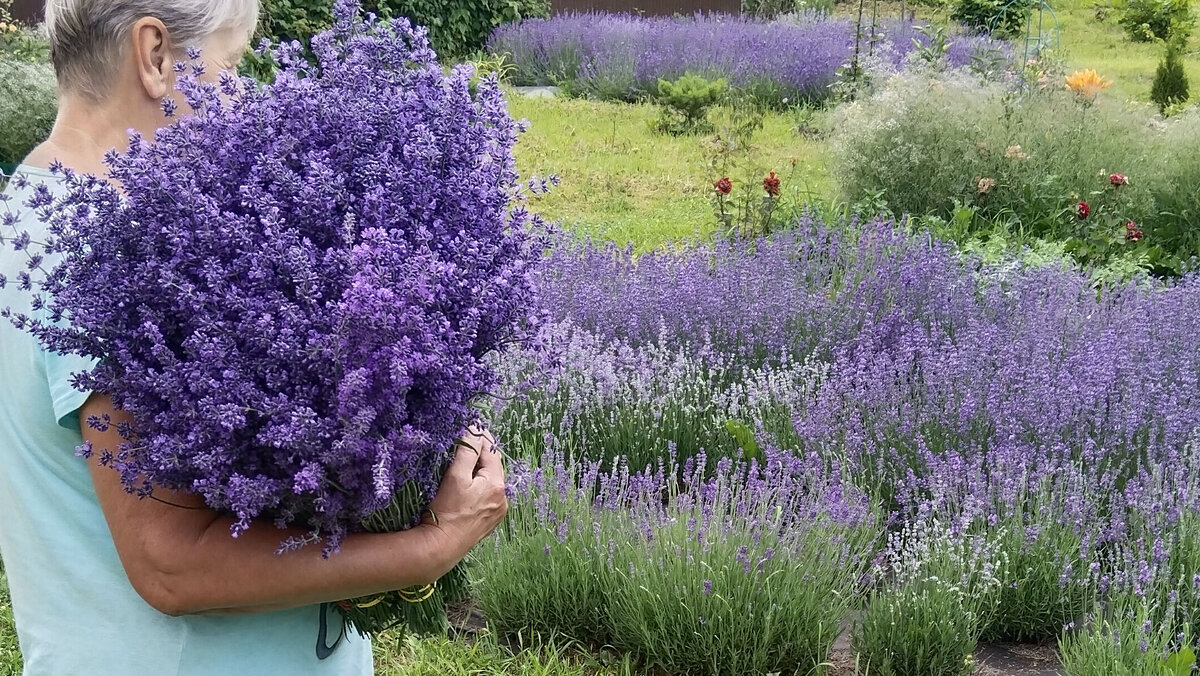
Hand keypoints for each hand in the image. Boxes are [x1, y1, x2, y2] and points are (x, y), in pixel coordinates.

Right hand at [424, 427, 507, 571]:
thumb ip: (467, 450)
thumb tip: (474, 428)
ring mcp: (496, 512)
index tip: (469, 428)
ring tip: (464, 464)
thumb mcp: (456, 476)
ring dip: (480, 471)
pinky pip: (486, 497)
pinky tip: (466, 487)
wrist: (440, 547)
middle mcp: (502, 498)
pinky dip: (478, 487)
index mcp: (497, 485)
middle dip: (481, 454)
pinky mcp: (488, 522)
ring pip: (490, 482)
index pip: (490, 452)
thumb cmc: (446, 511)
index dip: (479, 439)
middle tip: (465, 444)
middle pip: (493, 467)